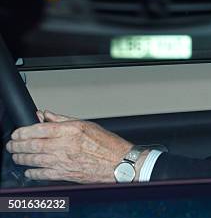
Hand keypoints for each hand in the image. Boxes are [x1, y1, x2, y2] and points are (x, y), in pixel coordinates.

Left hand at [6, 110, 132, 182]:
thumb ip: (62, 119)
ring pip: (34, 160)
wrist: (119, 163)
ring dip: (21, 158)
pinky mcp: (65, 174)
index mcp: (70, 130)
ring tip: (16, 156)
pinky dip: (32, 173)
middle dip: (17, 145)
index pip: (39, 129)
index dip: (23, 131)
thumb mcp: (86, 124)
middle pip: (32, 145)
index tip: (17, 133)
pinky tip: (29, 171)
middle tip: (11, 145)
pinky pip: (42, 174)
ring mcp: (63, 161)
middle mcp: (65, 146)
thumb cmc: (107, 144)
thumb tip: (46, 115)